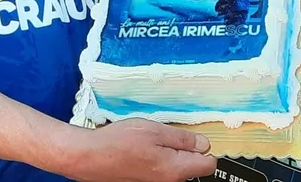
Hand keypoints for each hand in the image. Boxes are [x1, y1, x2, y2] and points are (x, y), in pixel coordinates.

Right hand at [61, 118, 217, 181]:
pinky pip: (162, 171)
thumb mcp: (154, 130)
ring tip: (149, 142)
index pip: (209, 164)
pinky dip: (157, 159)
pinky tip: (142, 151)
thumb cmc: (119, 143)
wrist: (91, 157)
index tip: (194, 137)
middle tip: (164, 135)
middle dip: (184, 149)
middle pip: (192, 166)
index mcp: (175, 169)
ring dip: (169, 153)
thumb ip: (182, 139)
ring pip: (176, 167)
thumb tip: (204, 144)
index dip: (204, 147)